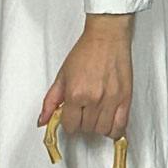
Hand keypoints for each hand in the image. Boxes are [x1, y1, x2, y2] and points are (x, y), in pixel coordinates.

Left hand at [37, 13, 133, 139]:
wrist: (106, 37)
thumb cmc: (86, 52)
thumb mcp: (62, 76)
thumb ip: (51, 101)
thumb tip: (42, 120)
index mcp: (75, 93)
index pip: (70, 125)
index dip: (69, 123)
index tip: (71, 117)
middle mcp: (93, 99)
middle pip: (86, 129)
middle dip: (82, 123)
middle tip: (83, 112)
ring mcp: (110, 100)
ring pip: (102, 130)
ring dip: (97, 126)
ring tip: (96, 115)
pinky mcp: (125, 99)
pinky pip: (120, 127)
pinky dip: (114, 130)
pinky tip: (109, 123)